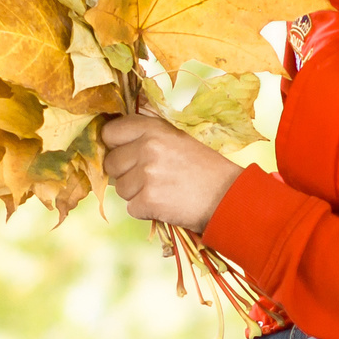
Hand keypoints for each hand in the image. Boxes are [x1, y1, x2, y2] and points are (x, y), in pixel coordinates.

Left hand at [103, 114, 242, 231]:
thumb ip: (147, 136)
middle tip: (151, 178)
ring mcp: (147, 175)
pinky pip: (131, 208)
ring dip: (136, 194)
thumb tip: (113, 143)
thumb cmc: (206, 169)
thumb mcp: (178, 139)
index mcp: (154, 128)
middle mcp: (147, 148)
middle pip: (111, 163)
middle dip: (125, 173)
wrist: (228, 197)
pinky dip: (145, 210)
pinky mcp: (148, 200)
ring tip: (163, 191)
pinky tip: (166, 204)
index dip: (115, 145)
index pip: (110, 132)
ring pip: (120, 188)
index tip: (126, 154)